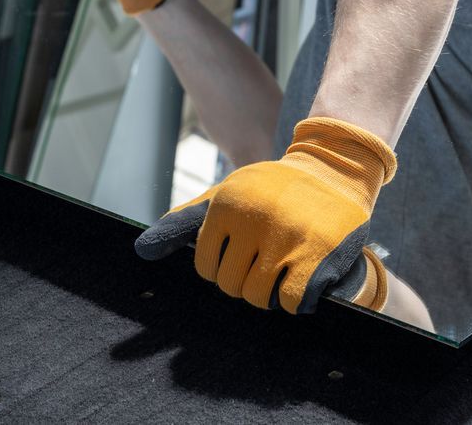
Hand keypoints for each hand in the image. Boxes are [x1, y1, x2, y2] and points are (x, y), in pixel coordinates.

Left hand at [135, 117, 396, 312]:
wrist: (331, 169)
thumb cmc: (269, 191)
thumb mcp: (223, 196)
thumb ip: (182, 224)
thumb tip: (140, 252)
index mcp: (226, 204)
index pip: (205, 266)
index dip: (222, 266)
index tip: (242, 251)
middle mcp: (253, 219)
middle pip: (230, 285)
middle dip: (244, 281)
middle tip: (264, 261)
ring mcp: (286, 237)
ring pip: (257, 296)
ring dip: (268, 293)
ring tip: (282, 268)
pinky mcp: (317, 254)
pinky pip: (290, 302)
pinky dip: (293, 300)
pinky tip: (301, 277)